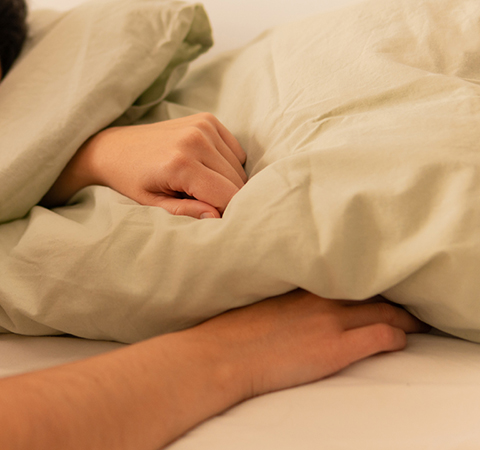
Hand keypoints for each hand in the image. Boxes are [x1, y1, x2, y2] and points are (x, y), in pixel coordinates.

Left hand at [43, 113, 246, 218]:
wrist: (114, 148)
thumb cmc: (131, 180)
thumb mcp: (152, 204)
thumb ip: (184, 212)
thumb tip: (216, 217)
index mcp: (180, 164)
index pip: (227, 195)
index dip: (224, 212)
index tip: (211, 218)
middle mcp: (195, 140)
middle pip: (236, 181)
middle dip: (225, 198)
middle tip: (199, 201)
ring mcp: (203, 126)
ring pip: (238, 166)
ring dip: (226, 181)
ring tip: (197, 184)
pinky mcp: (207, 119)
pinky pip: (235, 151)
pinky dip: (227, 164)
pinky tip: (203, 167)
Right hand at [183, 290, 429, 402]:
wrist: (221, 356)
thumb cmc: (227, 334)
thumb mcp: (254, 300)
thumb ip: (280, 295)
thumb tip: (287, 304)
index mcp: (297, 282)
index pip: (344, 271)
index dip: (363, 276)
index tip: (372, 279)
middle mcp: (318, 295)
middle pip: (370, 288)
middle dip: (391, 294)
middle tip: (404, 299)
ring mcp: (330, 319)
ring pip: (386, 309)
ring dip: (404, 316)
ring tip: (414, 321)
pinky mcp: (338, 347)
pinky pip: (384, 335)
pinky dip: (398, 337)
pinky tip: (400, 341)